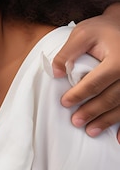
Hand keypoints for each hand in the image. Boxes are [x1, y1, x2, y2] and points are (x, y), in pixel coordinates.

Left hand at [53, 4, 119, 142]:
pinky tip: (119, 139)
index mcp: (118, 59)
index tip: (64, 103)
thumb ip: (67, 52)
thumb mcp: (82, 34)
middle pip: (111, 97)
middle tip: (76, 122)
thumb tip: (55, 74)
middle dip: (92, 112)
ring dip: (108, 121)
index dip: (79, 94)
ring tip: (91, 131)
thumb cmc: (102, 31)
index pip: (96, 82)